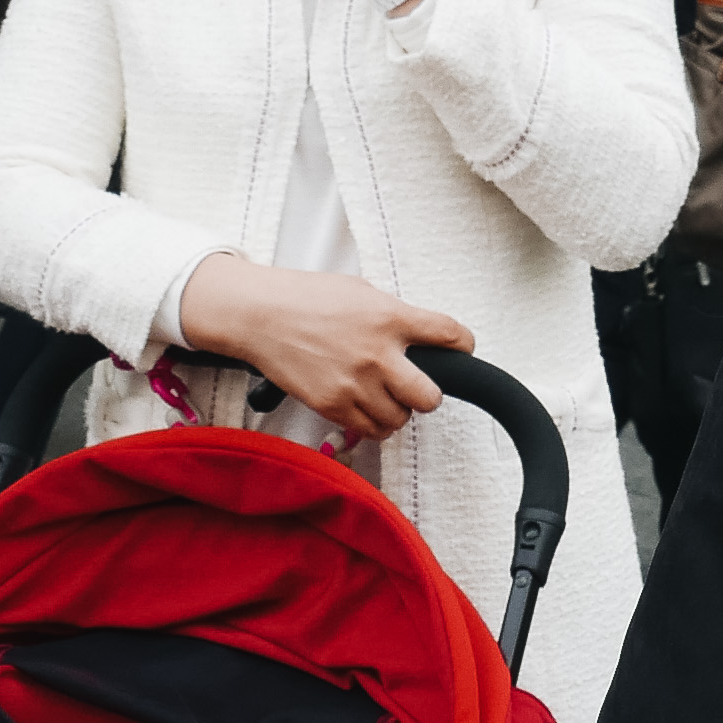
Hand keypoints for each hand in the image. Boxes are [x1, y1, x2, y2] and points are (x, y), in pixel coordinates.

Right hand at [175, 253, 474, 444]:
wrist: (259, 315)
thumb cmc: (304, 297)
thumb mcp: (360, 291)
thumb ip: (393, 314)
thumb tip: (417, 333)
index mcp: (390, 318)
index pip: (450, 335)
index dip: (462, 345)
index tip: (460, 349)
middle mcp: (378, 354)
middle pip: (432, 397)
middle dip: (429, 393)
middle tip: (417, 386)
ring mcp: (355, 384)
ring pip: (401, 419)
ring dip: (398, 410)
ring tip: (384, 396)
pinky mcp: (332, 405)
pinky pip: (371, 430)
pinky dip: (374, 423)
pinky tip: (366, 407)